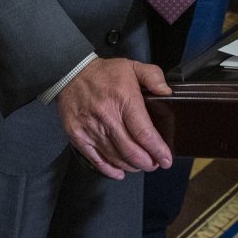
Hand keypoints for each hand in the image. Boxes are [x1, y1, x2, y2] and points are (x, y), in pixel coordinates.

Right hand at [53, 57, 172, 179]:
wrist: (70, 73)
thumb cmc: (103, 73)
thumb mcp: (133, 66)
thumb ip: (154, 76)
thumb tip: (167, 93)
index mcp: (124, 100)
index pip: (144, 133)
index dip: (158, 150)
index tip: (166, 159)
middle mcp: (107, 117)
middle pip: (131, 151)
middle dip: (148, 163)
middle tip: (155, 163)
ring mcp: (91, 129)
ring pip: (116, 158)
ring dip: (132, 166)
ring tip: (140, 165)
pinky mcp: (78, 137)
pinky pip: (97, 160)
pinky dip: (110, 170)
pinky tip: (120, 172)